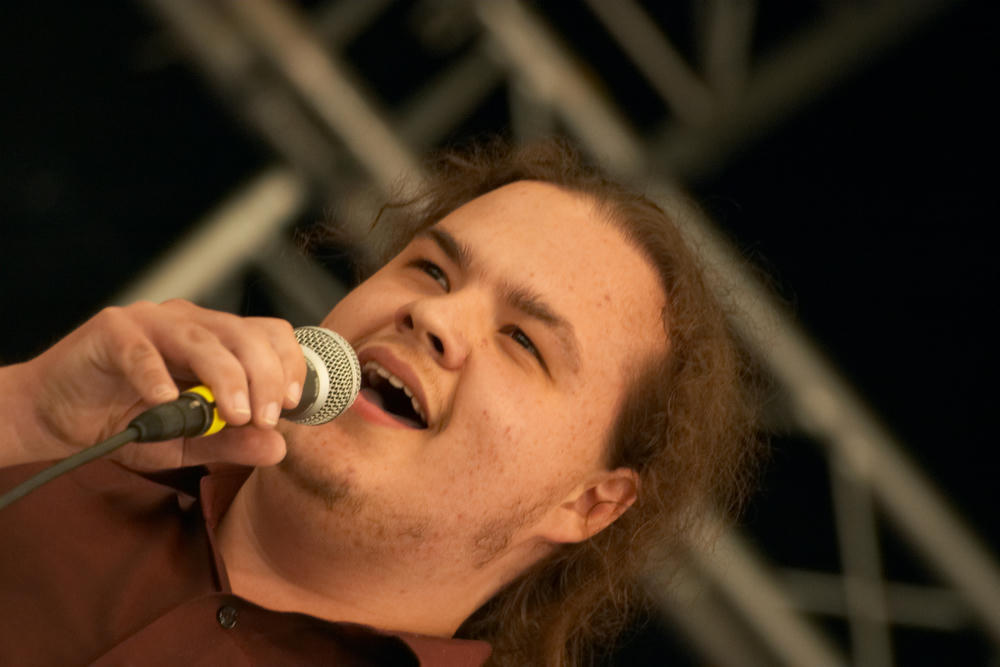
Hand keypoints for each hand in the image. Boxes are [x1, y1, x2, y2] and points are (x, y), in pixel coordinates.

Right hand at [1, 299, 306, 469]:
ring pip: (202, 340)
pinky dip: (156, 376)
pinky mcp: (112, 330)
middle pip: (245, 335)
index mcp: (217, 340)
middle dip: (264, 378)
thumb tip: (279, 448)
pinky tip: (165, 402)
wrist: (55, 418)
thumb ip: (231, 443)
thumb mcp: (187, 442)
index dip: (288, 366)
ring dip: (226, 378)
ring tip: (234, 414)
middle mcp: (191, 322)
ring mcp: (152, 322)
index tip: (292, 407)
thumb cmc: (127, 422)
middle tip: (266, 419)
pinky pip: (141, 350)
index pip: (269, 336)